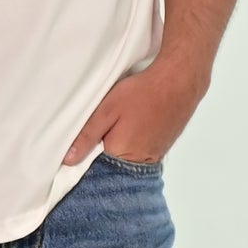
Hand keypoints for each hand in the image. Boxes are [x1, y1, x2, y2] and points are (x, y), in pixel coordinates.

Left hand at [64, 57, 206, 169]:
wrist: (179, 81)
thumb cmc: (141, 93)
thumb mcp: (106, 111)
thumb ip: (87, 136)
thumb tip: (69, 160)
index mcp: (122, 155)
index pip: (96, 167)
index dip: (88, 156)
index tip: (84, 143)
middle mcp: (140, 162)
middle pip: (114, 164)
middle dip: (105, 151)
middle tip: (106, 127)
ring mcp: (155, 156)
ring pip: (129, 159)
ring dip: (122, 147)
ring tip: (122, 126)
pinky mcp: (164, 148)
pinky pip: (143, 153)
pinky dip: (136, 144)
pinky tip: (135, 127)